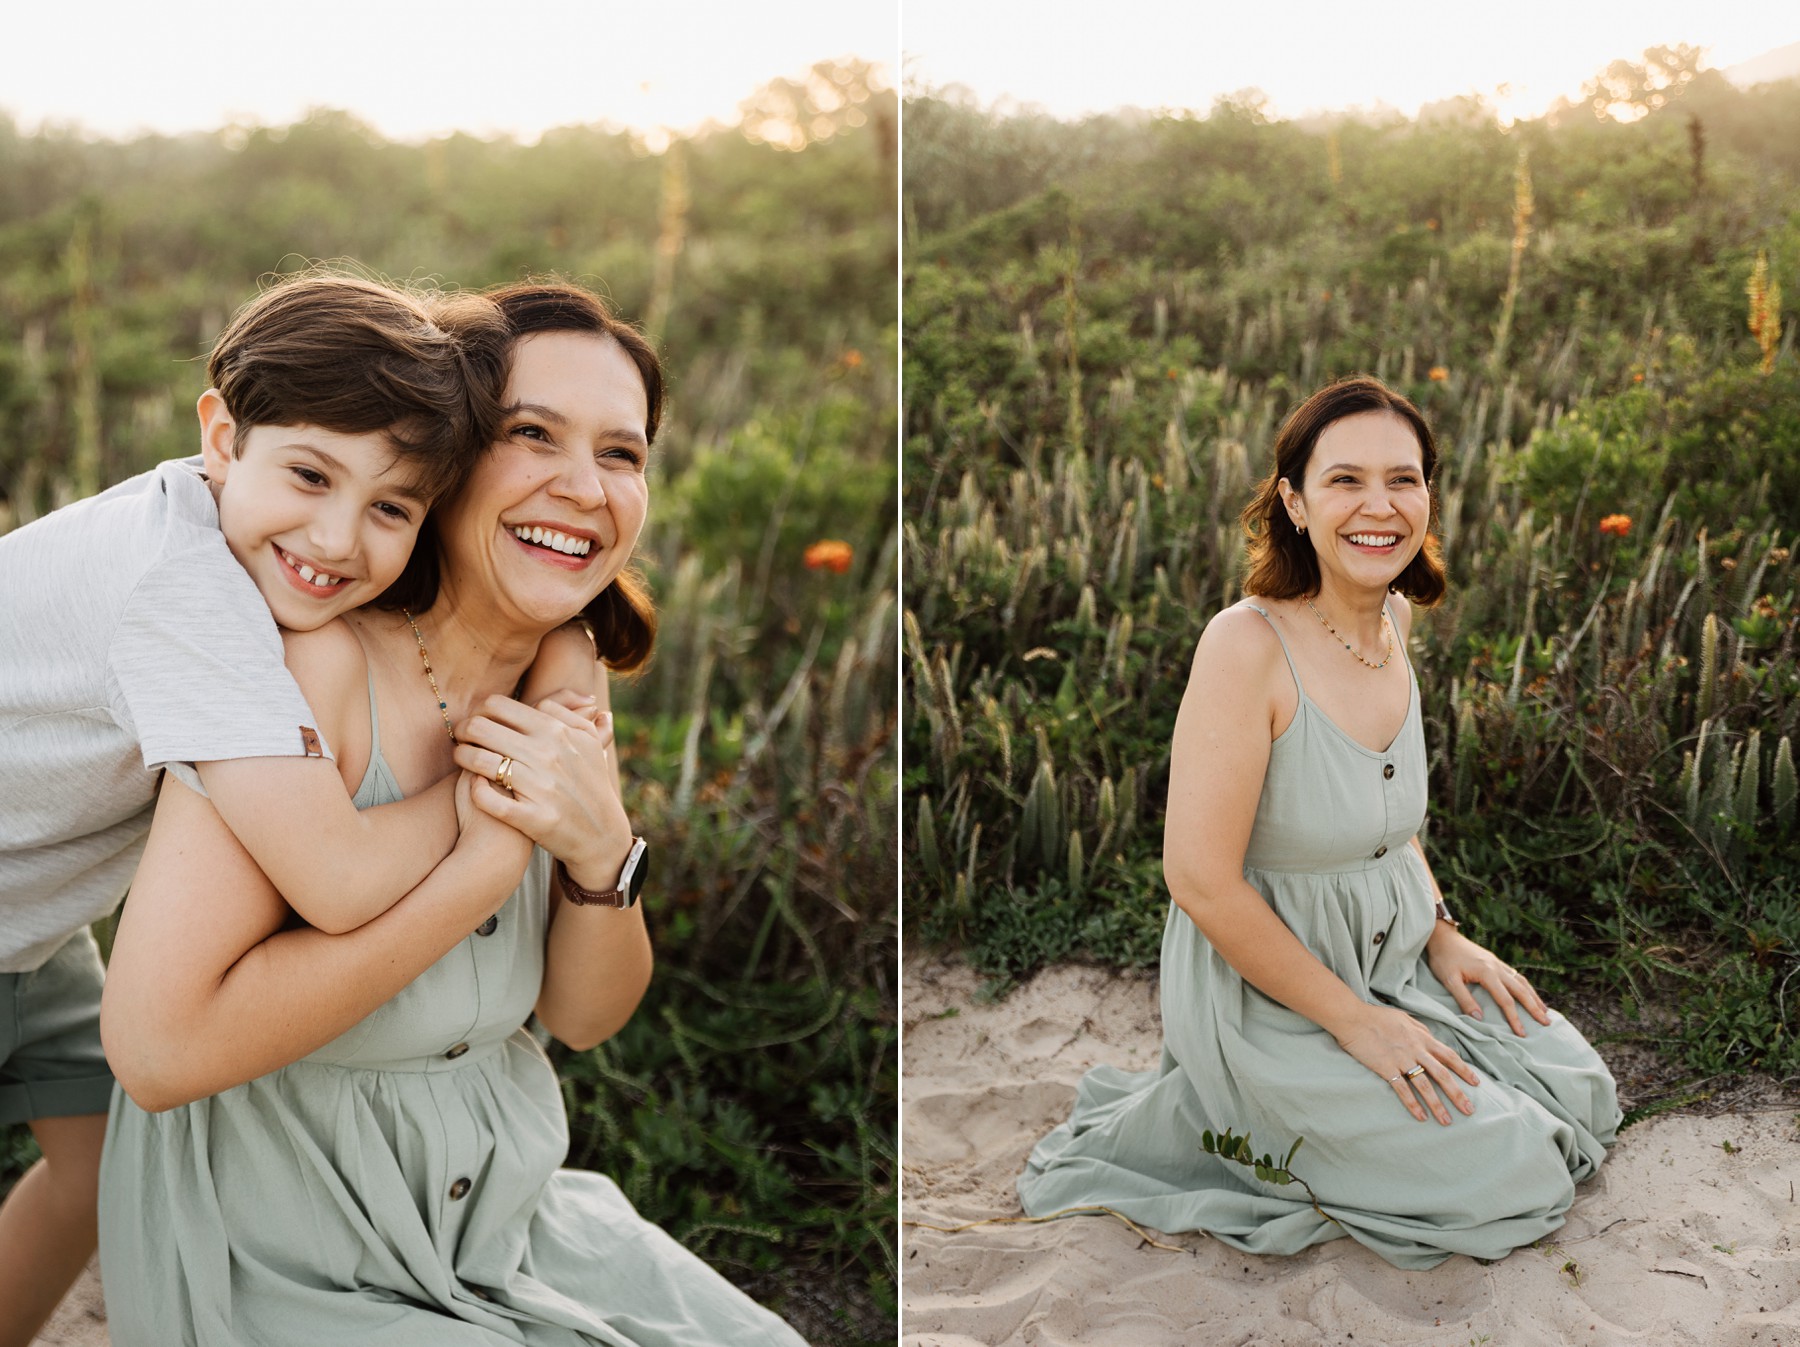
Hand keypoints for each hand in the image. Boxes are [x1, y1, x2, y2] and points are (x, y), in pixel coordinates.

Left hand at [452, 694, 632, 881]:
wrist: (602, 834)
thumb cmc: (591, 784)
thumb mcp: (590, 743)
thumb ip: (569, 714)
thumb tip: (548, 701)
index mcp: (557, 731)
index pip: (499, 706)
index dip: (480, 710)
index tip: (478, 719)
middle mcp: (546, 754)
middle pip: (480, 727)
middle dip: (463, 730)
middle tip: (461, 737)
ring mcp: (539, 787)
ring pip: (477, 759)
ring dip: (462, 756)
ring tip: (462, 758)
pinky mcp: (532, 817)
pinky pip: (486, 798)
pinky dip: (475, 790)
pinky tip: (476, 786)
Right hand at [1334, 1003, 1479, 1125]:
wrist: (1352, 1018)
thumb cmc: (1376, 1016)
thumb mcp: (1404, 1018)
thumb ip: (1420, 1029)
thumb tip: (1431, 1037)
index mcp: (1422, 1037)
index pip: (1449, 1056)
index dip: (1464, 1070)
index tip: (1476, 1083)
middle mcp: (1416, 1050)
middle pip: (1442, 1074)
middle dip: (1457, 1093)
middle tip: (1469, 1110)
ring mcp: (1401, 1060)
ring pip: (1425, 1085)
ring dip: (1437, 1105)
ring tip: (1446, 1121)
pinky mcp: (1386, 1068)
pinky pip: (1402, 1089)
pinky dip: (1412, 1104)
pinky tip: (1420, 1116)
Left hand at [1425, 924, 1551, 1036]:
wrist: (1442, 936)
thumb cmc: (1443, 958)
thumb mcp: (1449, 980)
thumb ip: (1464, 999)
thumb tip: (1480, 1019)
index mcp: (1487, 972)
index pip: (1505, 1000)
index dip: (1514, 1018)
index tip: (1522, 1033)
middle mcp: (1497, 967)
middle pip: (1521, 990)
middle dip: (1534, 1008)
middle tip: (1547, 1023)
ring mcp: (1497, 963)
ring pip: (1521, 981)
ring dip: (1534, 997)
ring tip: (1545, 1011)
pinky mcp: (1495, 961)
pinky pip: (1516, 975)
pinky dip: (1526, 986)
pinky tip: (1529, 993)